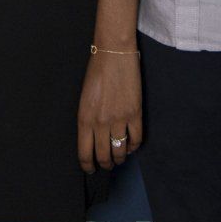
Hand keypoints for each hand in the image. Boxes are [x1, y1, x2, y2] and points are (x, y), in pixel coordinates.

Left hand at [77, 51, 142, 171]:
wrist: (113, 53)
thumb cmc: (96, 72)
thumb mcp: (84, 98)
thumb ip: (88, 119)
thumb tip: (93, 138)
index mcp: (84, 118)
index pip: (84, 152)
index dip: (87, 165)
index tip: (90, 169)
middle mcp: (100, 122)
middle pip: (103, 155)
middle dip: (104, 164)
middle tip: (106, 165)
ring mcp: (119, 119)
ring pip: (120, 151)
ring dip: (119, 158)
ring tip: (118, 158)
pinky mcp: (135, 114)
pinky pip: (136, 140)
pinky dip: (133, 146)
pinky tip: (130, 145)